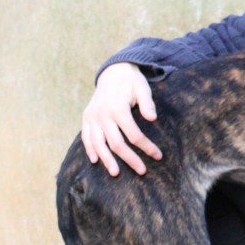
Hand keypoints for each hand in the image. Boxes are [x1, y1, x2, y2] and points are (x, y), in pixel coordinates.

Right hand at [81, 62, 162, 176]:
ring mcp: (92, 117)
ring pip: (98, 143)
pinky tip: (95, 160)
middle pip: (116, 143)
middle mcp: (103, 114)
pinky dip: (89, 149)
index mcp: (118, 108)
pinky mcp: (86, 117)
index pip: (134, 134)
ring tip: (116, 173)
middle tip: (142, 171)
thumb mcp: (142, 88)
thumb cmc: (131, 82)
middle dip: (130, 159)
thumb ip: (147, 103)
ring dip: (107, 159)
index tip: (158, 156)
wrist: (113, 71)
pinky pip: (86, 137)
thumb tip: (152, 118)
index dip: (146, 147)